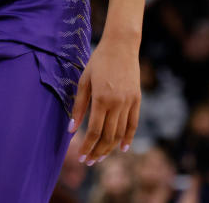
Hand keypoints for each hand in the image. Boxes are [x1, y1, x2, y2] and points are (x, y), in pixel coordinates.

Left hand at [69, 33, 140, 165]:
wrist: (121, 46)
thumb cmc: (98, 61)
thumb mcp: (84, 80)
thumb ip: (78, 106)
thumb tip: (71, 129)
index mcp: (101, 98)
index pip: (94, 131)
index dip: (87, 146)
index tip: (80, 156)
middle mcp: (117, 103)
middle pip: (107, 136)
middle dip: (97, 151)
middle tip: (89, 161)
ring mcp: (129, 102)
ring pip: (120, 132)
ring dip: (110, 148)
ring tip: (101, 157)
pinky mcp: (137, 99)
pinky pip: (133, 123)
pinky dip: (128, 137)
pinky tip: (122, 148)